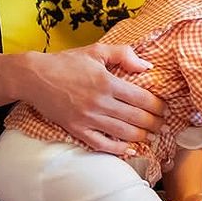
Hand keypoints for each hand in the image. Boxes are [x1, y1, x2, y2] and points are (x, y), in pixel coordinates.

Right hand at [22, 43, 166, 153]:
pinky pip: (100, 144)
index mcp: (108, 83)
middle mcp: (100, 103)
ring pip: (123, 133)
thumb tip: (147, 66)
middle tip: (166, 125)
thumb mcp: (97, 51)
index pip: (142, 98)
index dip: (158, 106)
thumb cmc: (67, 62)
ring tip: (154, 137)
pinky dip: (117, 149)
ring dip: (142, 137)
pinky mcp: (76, 129)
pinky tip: (129, 149)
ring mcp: (88, 119)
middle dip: (155, 123)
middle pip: (136, 118)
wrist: (34, 77)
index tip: (166, 109)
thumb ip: (124, 55)